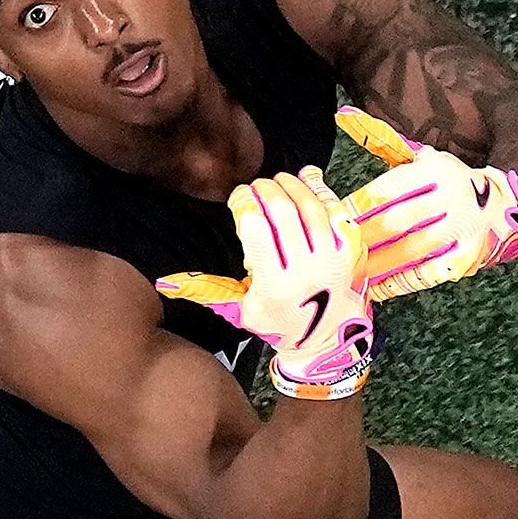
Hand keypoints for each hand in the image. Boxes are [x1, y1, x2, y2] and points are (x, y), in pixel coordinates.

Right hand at [156, 167, 376, 400]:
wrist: (327, 340)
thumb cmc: (280, 322)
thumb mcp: (241, 310)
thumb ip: (208, 289)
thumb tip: (167, 282)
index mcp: (274, 285)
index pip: (255, 228)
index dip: (243, 203)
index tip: (239, 199)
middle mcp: (305, 270)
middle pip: (282, 211)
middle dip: (265, 189)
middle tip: (256, 187)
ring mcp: (332, 259)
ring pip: (310, 206)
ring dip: (291, 185)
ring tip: (278, 180)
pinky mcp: (350, 252)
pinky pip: (336, 211)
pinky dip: (321, 191)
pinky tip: (307, 179)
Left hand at [334, 104, 517, 301]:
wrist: (506, 208)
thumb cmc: (451, 183)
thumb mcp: (424, 158)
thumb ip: (383, 142)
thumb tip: (342, 117)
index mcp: (438, 171)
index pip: (386, 191)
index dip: (355, 208)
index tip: (331, 220)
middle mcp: (453, 198)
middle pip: (395, 222)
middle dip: (361, 238)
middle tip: (334, 249)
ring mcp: (462, 231)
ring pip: (408, 251)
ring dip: (374, 264)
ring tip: (348, 271)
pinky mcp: (466, 259)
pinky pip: (424, 274)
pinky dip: (396, 283)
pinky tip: (374, 288)